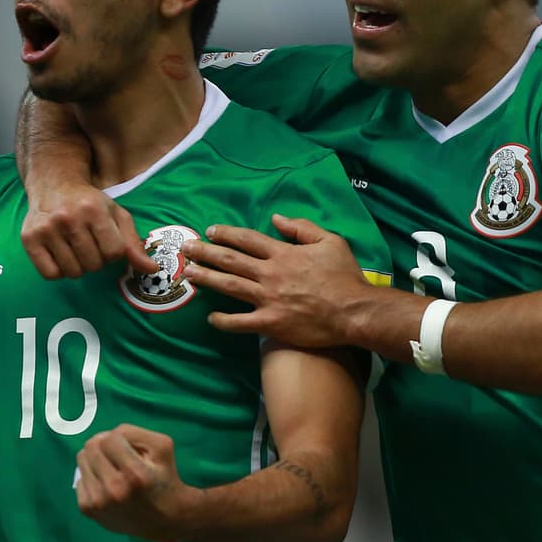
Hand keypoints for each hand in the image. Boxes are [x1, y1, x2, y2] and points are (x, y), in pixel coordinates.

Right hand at [21, 184, 155, 278]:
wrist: (53, 184)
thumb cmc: (88, 203)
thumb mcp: (115, 215)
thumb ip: (134, 243)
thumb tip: (152, 270)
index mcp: (94, 210)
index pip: (114, 253)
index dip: (113, 252)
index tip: (106, 241)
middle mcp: (68, 218)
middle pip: (94, 265)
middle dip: (96, 259)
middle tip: (88, 243)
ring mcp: (47, 228)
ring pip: (73, 272)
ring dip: (77, 266)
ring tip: (74, 247)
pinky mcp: (29, 239)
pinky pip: (50, 274)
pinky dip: (58, 270)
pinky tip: (60, 254)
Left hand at [75, 424, 196, 541]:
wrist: (164, 519)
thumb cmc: (164, 476)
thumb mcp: (161, 446)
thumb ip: (133, 432)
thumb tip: (105, 436)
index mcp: (136, 475)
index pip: (109, 439)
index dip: (119, 439)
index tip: (130, 449)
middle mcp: (114, 491)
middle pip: (91, 446)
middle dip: (104, 445)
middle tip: (118, 455)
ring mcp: (98, 502)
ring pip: (82, 458)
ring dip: (96, 459)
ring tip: (113, 469)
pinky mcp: (88, 509)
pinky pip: (79, 477)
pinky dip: (91, 476)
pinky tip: (106, 485)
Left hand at [181, 213, 373, 347]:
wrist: (354, 312)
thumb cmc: (345, 277)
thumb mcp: (330, 241)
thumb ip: (302, 228)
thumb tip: (276, 218)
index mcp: (283, 253)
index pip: (247, 239)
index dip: (226, 233)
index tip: (210, 231)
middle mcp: (270, 274)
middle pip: (231, 260)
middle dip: (205, 252)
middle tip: (186, 249)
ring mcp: (268, 299)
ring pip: (230, 286)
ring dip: (207, 279)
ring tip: (189, 275)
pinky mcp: (271, 323)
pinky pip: (241, 322)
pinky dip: (224, 320)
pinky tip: (210, 317)